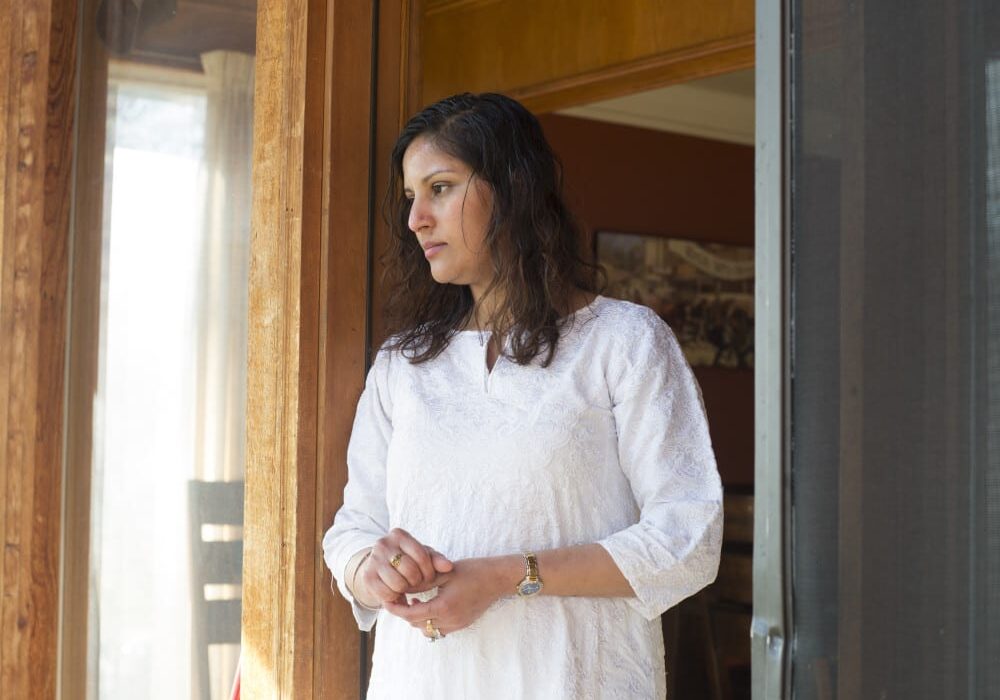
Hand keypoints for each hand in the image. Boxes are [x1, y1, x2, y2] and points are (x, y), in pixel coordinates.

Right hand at [357, 528, 452, 606]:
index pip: (421, 555)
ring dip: (406, 590)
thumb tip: (448, 566)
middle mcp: (383, 544)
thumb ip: (437, 559)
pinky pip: (387, 594)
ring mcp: (373, 560)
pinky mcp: (367, 577)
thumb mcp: (422, 556)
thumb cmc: (408, 559)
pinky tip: (397, 593)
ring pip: (398, 583)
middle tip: (418, 583)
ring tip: (407, 587)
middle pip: (410, 570)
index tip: (430, 577)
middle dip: (418, 581)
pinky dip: (395, 597)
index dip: (429, 571)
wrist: (380, 567)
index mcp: (399, 535)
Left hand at [383, 556, 513, 636]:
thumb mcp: (445, 573)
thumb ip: (422, 582)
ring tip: (414, 601)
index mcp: (444, 607)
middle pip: (416, 624)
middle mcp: (450, 620)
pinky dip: (429, 621)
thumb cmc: (473, 570)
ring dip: (417, 618)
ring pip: (427, 630)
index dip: (396, 608)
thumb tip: (402, 587)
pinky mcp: (462, 625)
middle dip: (404, 613)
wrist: (499, 578)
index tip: (387, 599)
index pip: (410, 615)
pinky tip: (429, 605)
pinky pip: (439, 629)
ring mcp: (457, 625)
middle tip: (397, 598)